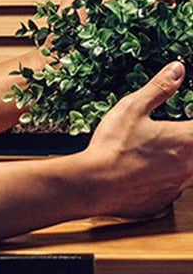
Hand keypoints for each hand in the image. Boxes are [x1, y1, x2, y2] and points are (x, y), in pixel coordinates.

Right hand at [82, 61, 192, 217]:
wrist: (91, 186)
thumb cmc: (111, 148)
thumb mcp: (132, 109)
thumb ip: (159, 88)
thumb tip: (177, 70)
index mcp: (188, 138)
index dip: (188, 126)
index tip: (183, 125)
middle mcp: (190, 165)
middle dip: (186, 142)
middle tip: (173, 139)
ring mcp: (177, 187)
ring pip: (191, 175)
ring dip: (183, 164)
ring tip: (164, 157)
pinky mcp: (162, 203)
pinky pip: (175, 191)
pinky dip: (168, 182)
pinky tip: (152, 176)